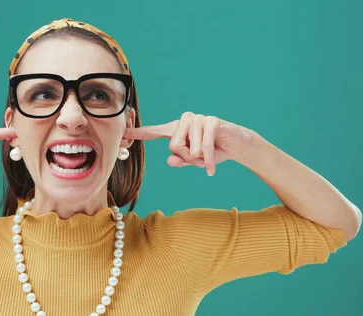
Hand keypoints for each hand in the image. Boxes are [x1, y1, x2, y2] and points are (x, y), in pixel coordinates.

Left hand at [124, 112, 256, 175]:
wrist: (237, 147)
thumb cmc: (212, 152)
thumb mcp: (194, 161)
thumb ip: (180, 160)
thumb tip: (170, 161)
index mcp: (177, 129)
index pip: (155, 131)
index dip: (140, 133)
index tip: (125, 133)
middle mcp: (185, 121)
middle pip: (173, 145)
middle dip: (187, 158)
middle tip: (198, 160)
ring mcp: (198, 119)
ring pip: (188, 147)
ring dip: (199, 160)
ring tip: (207, 159)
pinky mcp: (212, 121)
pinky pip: (203, 146)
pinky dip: (208, 161)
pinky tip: (211, 168)